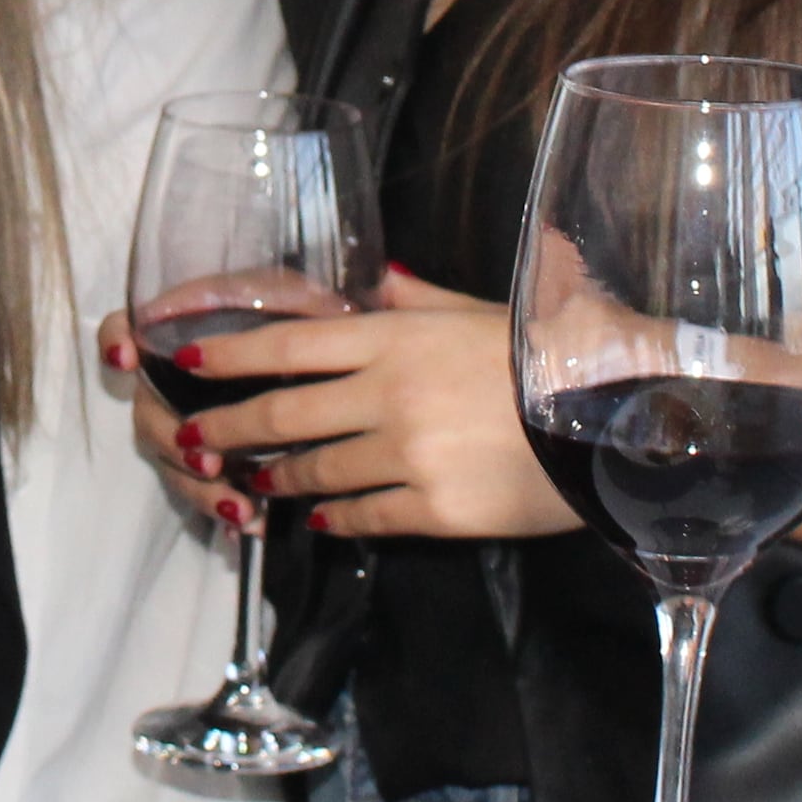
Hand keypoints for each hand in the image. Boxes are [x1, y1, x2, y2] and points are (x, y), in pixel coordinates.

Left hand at [117, 271, 577, 541]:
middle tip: (195, 439)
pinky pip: (364, 516)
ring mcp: (406, 456)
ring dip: (278, 478)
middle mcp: (387, 395)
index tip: (189, 362)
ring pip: (316, 471)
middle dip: (228, 428)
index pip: (290, 343)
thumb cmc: (550, 352)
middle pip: (283, 414)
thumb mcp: (479, 309)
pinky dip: (335, 517)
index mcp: (394, 338)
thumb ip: (416, 300)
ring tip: (256, 482)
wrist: (611, 418)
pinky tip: (321, 520)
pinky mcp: (433, 510)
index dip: (232, 354)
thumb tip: (374, 280)